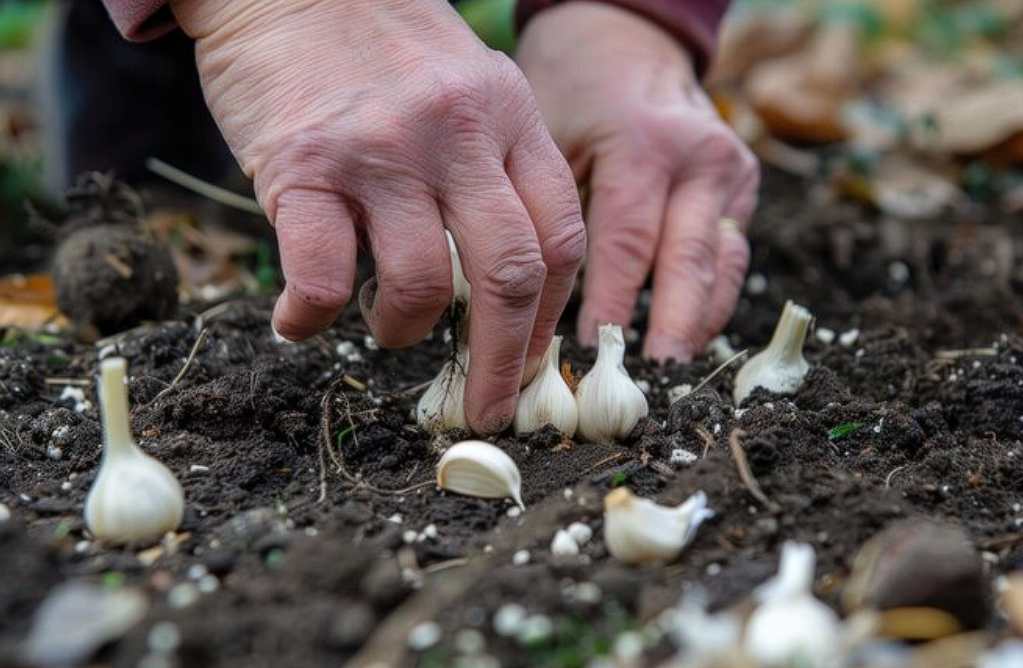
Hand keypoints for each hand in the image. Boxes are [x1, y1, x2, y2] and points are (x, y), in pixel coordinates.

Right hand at [169, 0, 584, 433]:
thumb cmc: (383, 47)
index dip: (550, 317)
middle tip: (487, 407)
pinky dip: (312, 318)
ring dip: (403, 333)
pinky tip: (299, 322)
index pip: (559, 239)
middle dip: (503, 364)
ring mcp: (382, 151)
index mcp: (510, 118)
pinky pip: (321, 275)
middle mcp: (457, 136)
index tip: (530, 358)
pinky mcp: (305, 166)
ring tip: (386, 329)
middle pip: (508, 276)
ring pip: (418, 286)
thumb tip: (504, 284)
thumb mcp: (470, 87)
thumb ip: (496, 168)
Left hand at [516, 1, 758, 360]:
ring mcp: (732, 172)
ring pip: (722, 267)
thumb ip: (546, 207)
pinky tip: (689, 333)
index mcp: (645, 145)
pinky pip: (731, 255)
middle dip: (671, 329)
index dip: (611, 305)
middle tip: (651, 382)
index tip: (588, 353)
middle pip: (688, 263)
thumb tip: (520, 297)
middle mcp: (700, 160)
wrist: (628, 41)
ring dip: (698, 323)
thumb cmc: (573, 88)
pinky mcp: (744, 184)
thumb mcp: (546, 133)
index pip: (627, 244)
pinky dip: (712, 297)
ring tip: (670, 373)